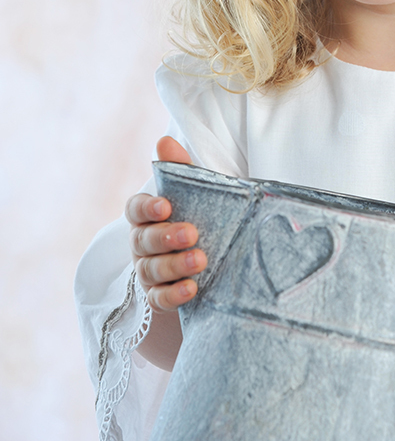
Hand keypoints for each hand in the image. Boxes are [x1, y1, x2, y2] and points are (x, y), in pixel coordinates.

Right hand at [126, 137, 206, 311]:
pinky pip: (158, 299)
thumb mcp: (195, 191)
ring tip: (200, 260)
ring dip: (174, 266)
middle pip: (143, 241)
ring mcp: (148, 271)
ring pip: (151, 270)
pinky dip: (173, 295)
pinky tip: (192, 289)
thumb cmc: (198, 215)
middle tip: (192, 233)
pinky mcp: (158, 296)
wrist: (212, 256)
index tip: (166, 205)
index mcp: (146, 214)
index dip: (147, 208)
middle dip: (165, 237)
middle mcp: (141, 243)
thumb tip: (164, 141)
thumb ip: (180, 168)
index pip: (135, 209)